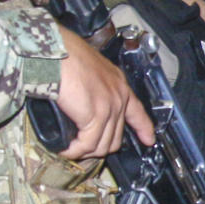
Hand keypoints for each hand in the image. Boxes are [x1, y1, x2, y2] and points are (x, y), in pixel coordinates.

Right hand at [56, 29, 154, 159]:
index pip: (137, 111)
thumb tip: (83, 108)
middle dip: (99, 147)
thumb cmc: (63, 55)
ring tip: (70, 150)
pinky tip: (65, 150)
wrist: (55, 52)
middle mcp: (118, 95)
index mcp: (117, 83)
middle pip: (116, 136)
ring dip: (85, 151)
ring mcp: (110, 106)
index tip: (149, 140)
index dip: (144, 128)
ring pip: (102, 143)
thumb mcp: (87, 71)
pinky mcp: (96, 115)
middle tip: (81, 148)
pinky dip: (75, 150)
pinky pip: (87, 144)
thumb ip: (93, 89)